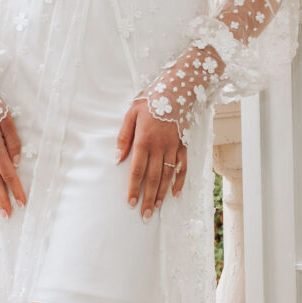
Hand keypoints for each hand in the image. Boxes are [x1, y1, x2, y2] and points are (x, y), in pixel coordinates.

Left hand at [116, 97, 186, 219]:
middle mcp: (160, 146)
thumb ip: (124, 136)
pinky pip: (182, 167)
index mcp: (144, 139)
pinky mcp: (184, 145)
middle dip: (148, 198)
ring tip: (156, 209)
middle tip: (144, 215)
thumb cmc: (152, 98)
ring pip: (168, 175)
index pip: (137, 170)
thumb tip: (117, 158)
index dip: (134, 188)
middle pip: (153, 177)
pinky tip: (176, 194)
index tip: (130, 203)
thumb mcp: (131, 112)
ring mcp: (174, 147)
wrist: (179, 87)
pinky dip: (180, 181)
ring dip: (162, 194)